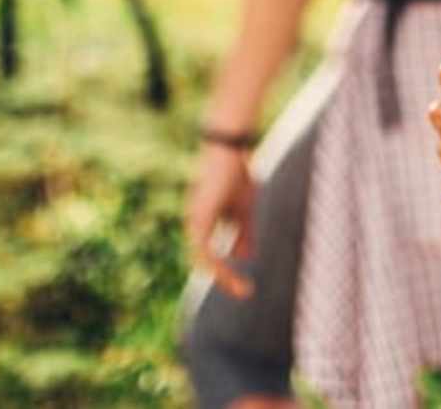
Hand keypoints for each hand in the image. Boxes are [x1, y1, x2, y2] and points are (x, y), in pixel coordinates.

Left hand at [185, 140, 258, 297]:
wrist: (231, 148)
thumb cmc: (236, 173)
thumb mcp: (244, 210)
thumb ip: (243, 233)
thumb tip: (244, 257)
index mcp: (203, 223)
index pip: (209, 256)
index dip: (226, 272)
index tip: (246, 286)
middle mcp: (194, 223)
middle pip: (203, 261)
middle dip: (224, 279)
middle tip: (245, 292)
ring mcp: (195, 219)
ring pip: (202, 259)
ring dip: (222, 275)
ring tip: (240, 288)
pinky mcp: (200, 215)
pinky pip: (204, 248)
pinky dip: (217, 262)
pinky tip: (231, 270)